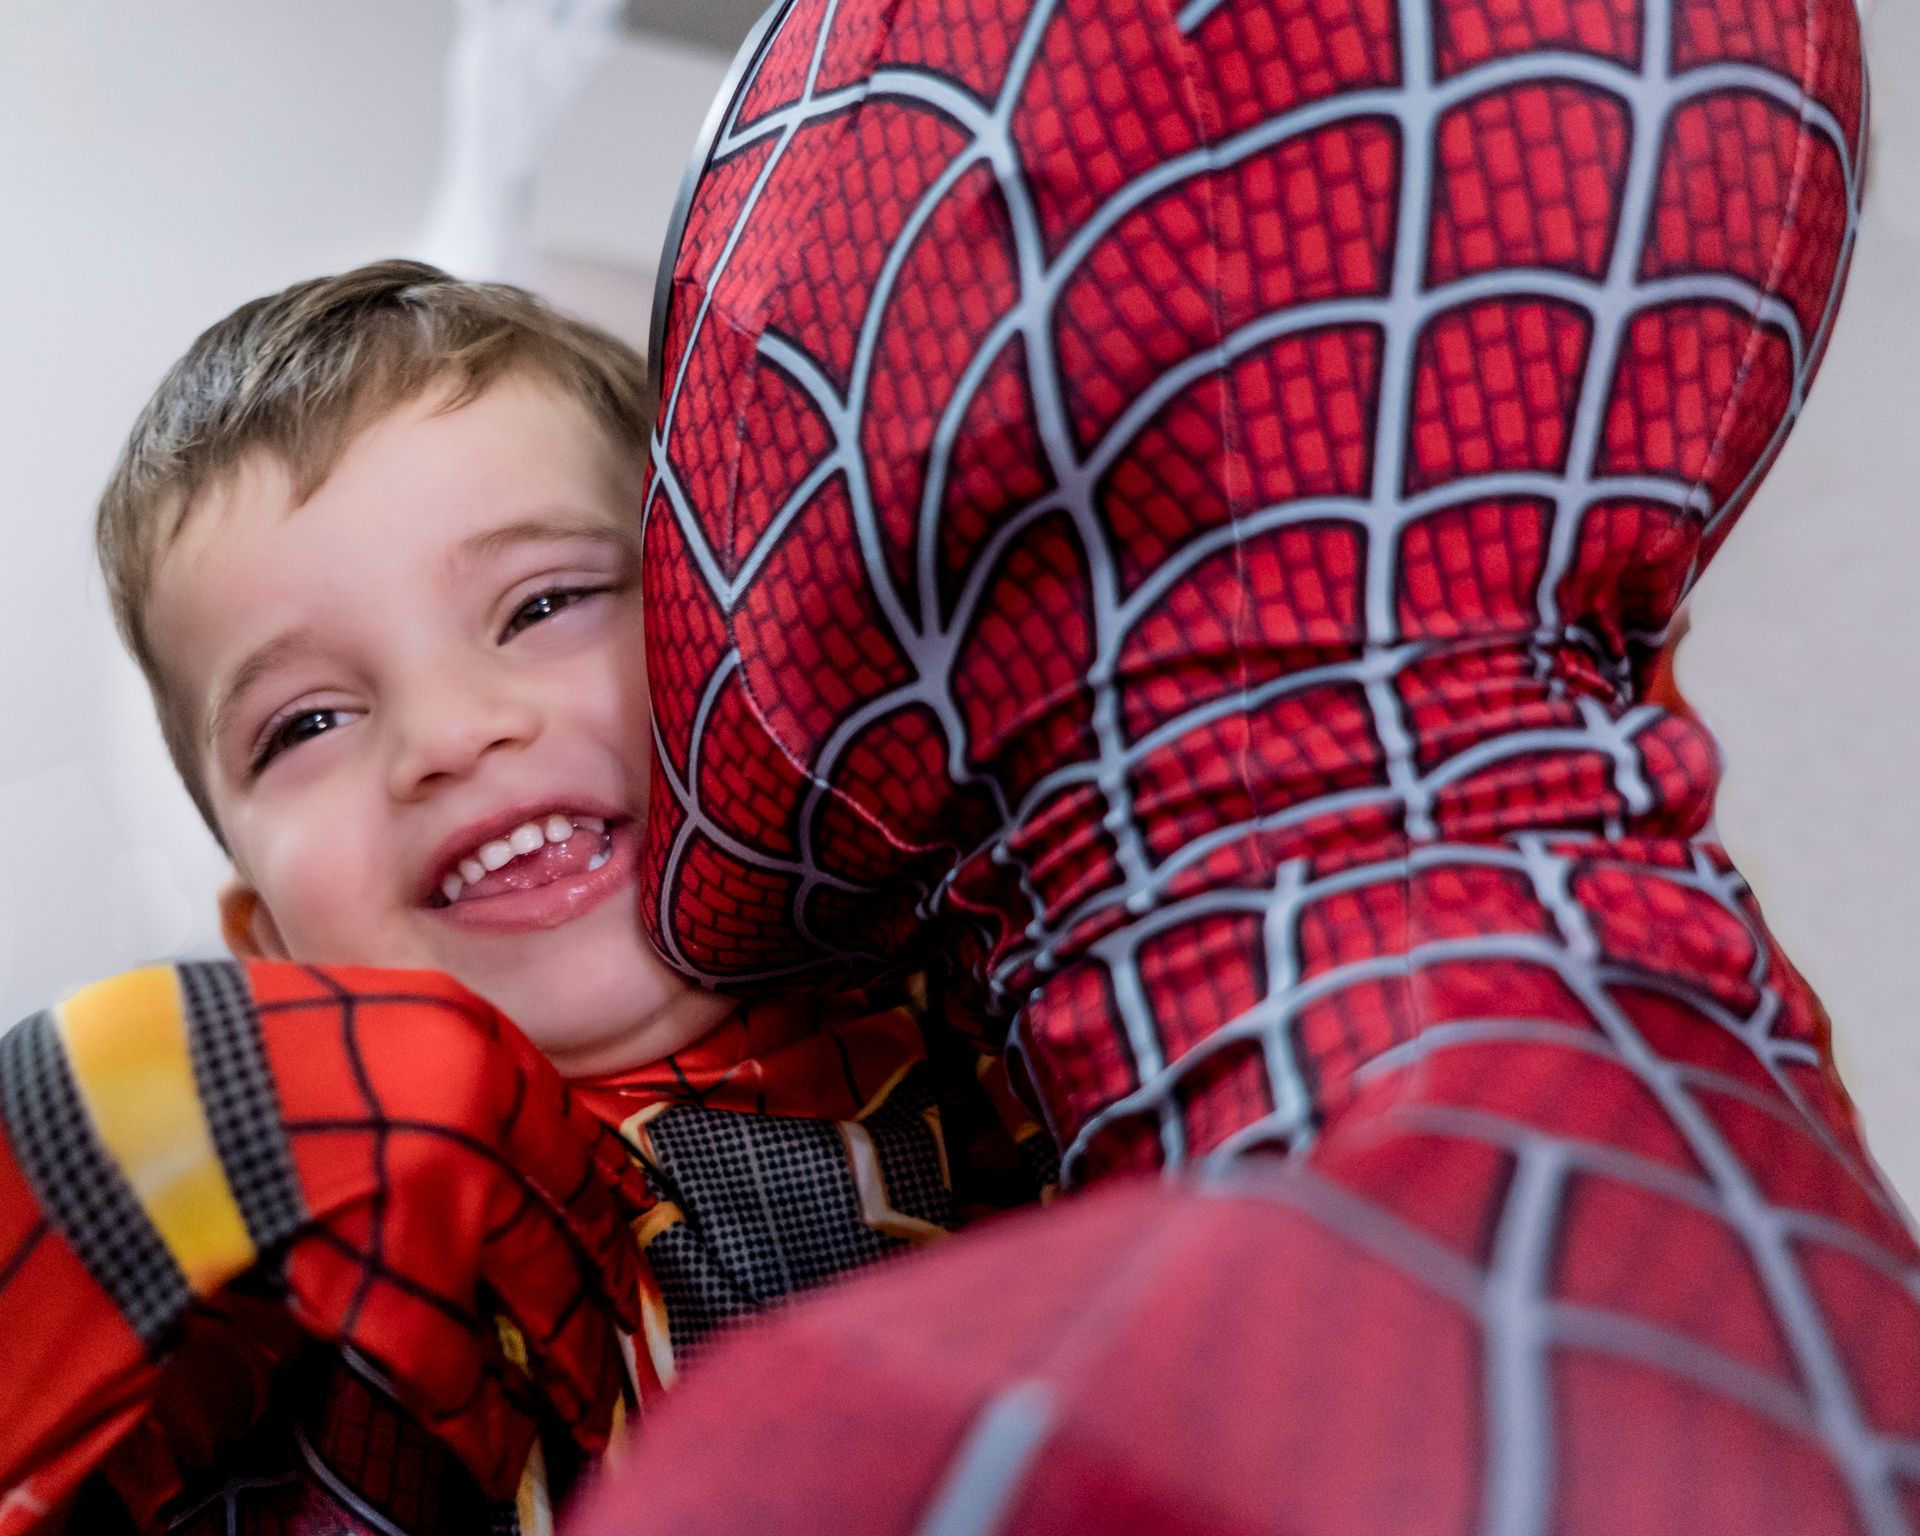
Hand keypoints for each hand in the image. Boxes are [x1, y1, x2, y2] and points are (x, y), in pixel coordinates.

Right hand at [0, 960, 644, 1522]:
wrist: (162, 1086)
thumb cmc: (250, 1052)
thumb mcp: (374, 1021)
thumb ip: (442, 1074)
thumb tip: (488, 1140)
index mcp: (479, 1052)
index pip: (572, 1143)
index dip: (604, 1201)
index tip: (623, 1237)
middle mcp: (482, 1123)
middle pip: (569, 1229)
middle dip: (601, 1294)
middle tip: (626, 1333)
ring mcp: (443, 1201)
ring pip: (538, 1302)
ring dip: (569, 1365)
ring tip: (591, 1409)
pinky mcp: (387, 1277)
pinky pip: (452, 1365)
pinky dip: (482, 1417)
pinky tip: (503, 1450)